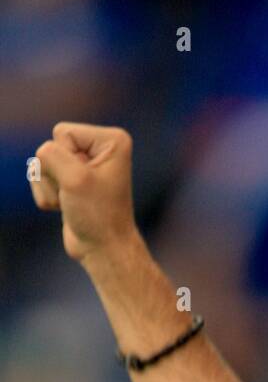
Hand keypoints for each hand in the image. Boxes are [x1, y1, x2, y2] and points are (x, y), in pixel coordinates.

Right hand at [29, 122, 137, 262]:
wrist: (103, 249)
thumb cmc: (98, 215)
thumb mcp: (75, 179)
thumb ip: (50, 154)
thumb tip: (41, 154)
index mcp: (112, 140)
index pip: (63, 133)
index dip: (66, 160)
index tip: (87, 182)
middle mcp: (99, 148)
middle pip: (50, 146)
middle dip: (55, 174)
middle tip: (77, 195)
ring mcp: (83, 165)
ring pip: (42, 164)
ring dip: (50, 188)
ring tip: (72, 202)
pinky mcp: (70, 181)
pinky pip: (41, 178)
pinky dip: (47, 196)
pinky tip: (66, 207)